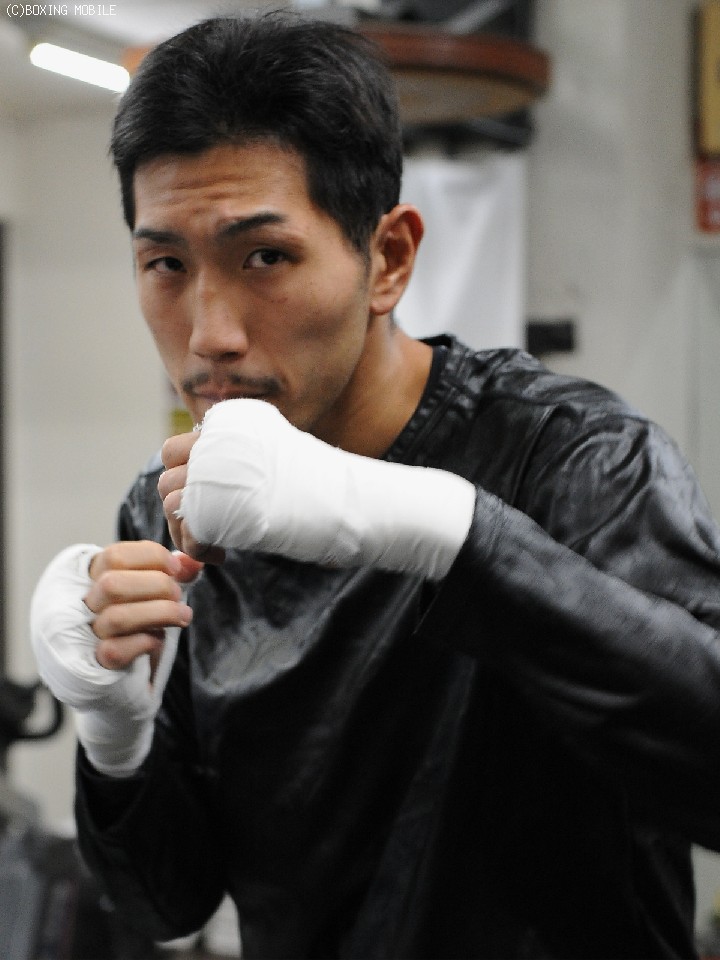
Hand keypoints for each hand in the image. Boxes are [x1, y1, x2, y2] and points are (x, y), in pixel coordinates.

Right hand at [30, 541, 203, 776]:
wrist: (127, 688)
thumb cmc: (140, 633)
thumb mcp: (158, 598)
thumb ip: (173, 575)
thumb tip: (193, 560)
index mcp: (91, 581)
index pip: (114, 555)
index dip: (151, 557)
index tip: (176, 569)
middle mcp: (79, 607)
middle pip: (112, 583)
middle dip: (157, 585)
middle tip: (178, 594)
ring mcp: (83, 638)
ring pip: (116, 617)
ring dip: (160, 613)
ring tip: (183, 616)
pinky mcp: (95, 668)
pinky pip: (116, 651)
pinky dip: (145, 642)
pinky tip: (157, 641)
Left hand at [170, 398, 475, 579]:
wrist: (349, 502)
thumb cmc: (322, 489)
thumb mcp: (278, 463)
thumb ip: (241, 464)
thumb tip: (202, 483)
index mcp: (231, 425)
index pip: (177, 448)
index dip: (188, 481)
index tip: (212, 508)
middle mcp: (217, 440)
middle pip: (167, 473)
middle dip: (181, 508)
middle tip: (210, 534)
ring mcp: (213, 468)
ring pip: (168, 499)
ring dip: (186, 531)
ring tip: (218, 549)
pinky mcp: (216, 500)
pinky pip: (184, 526)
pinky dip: (195, 548)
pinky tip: (221, 556)